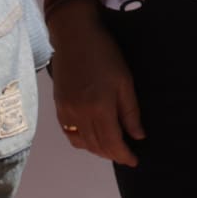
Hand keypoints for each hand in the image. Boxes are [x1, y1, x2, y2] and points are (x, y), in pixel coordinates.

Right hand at [45, 0, 142, 165]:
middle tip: (126, 155)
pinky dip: (82, 141)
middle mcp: (80, 114)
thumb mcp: (125, 81)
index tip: (134, 160)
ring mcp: (67, 111)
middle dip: (112, 154)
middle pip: (97, 145)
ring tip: (111, 148)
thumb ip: (130, 112)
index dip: (124, 155)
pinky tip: (92, 137)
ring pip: (82, 142)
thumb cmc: (105, 54)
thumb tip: (138, 136)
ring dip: (98, 150)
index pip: (112, 142)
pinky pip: (69, 133)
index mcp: (100, 108)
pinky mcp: (58, 107)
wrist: (74, 36)